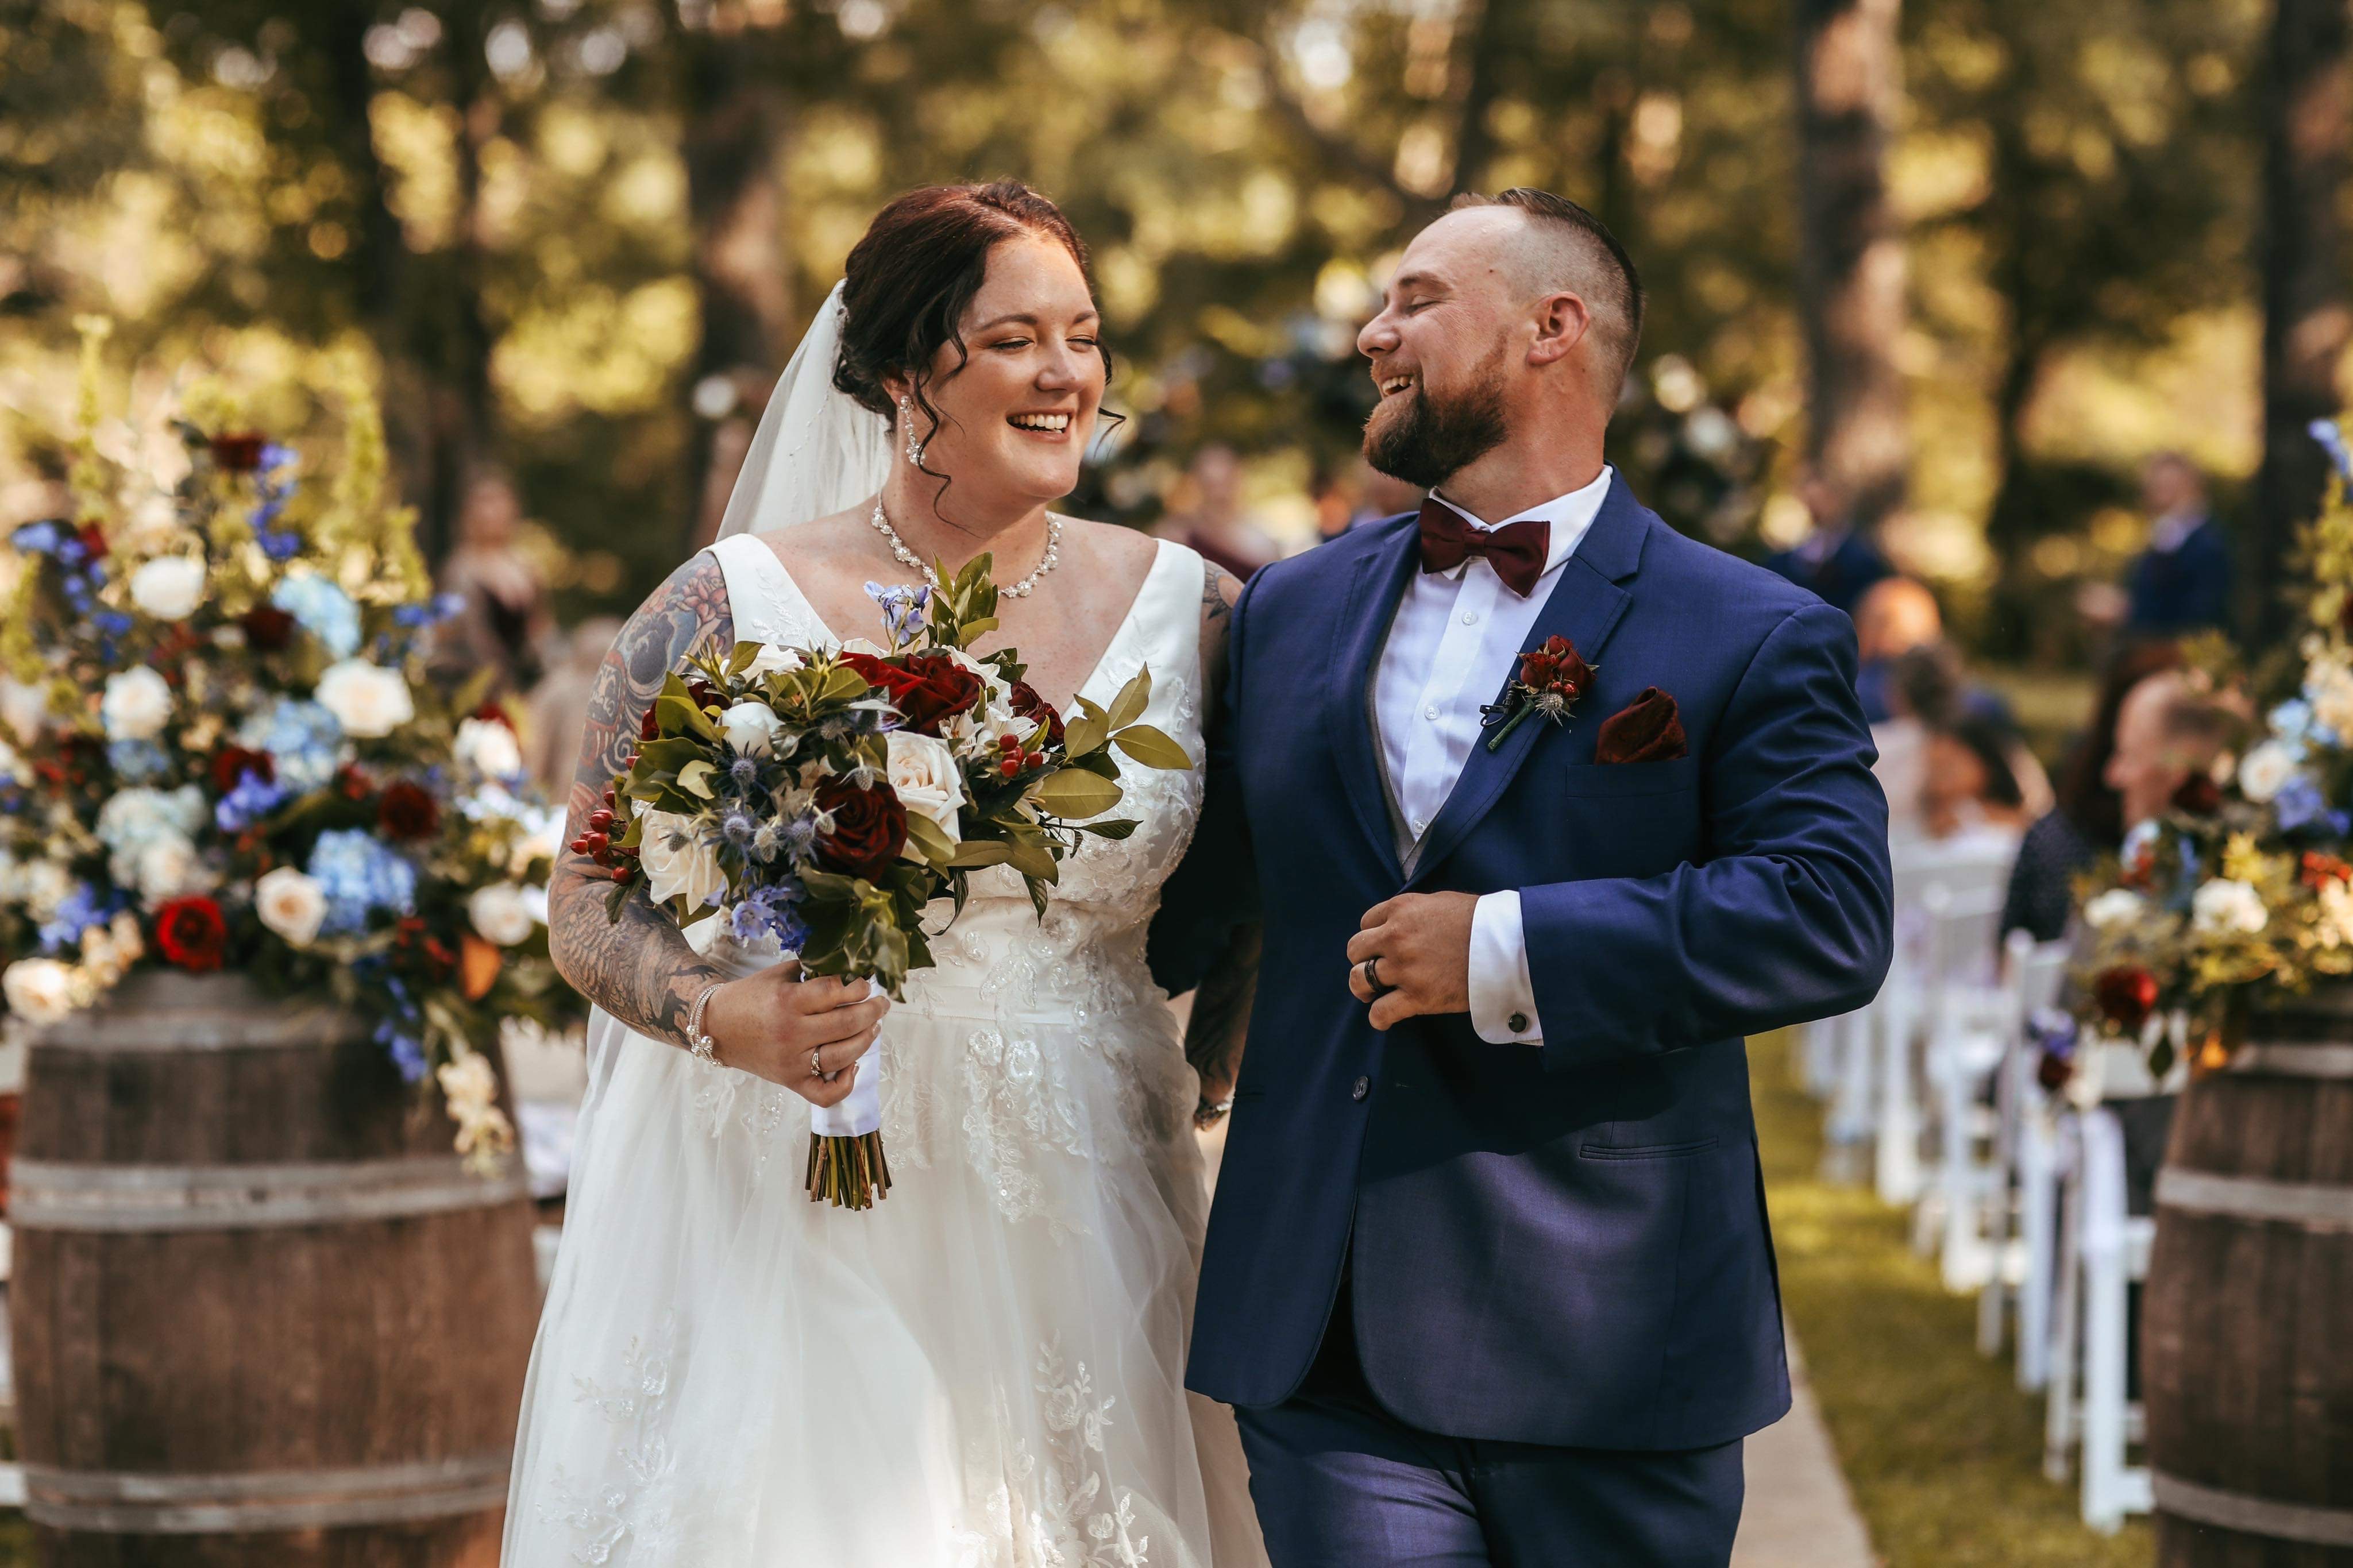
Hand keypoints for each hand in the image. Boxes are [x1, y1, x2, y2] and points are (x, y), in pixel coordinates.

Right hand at [701, 962, 889, 1108]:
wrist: (716, 1027)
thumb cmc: (751, 997)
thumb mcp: (780, 975)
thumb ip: (813, 971)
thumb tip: (851, 968)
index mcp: (788, 1001)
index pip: (835, 992)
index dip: (858, 987)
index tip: (866, 984)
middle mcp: (791, 1033)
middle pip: (846, 1023)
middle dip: (873, 1011)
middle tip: (882, 1004)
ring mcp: (791, 1061)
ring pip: (843, 1056)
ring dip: (867, 1040)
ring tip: (873, 1027)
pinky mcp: (790, 1081)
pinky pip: (825, 1094)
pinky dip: (845, 1083)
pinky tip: (853, 1065)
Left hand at [1345, 892, 1475, 1030]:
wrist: (1507, 944)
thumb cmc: (1480, 921)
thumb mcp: (1441, 901)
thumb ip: (1415, 911)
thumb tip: (1406, 922)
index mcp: (1401, 909)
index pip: (1366, 922)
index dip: (1373, 935)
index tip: (1381, 945)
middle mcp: (1395, 936)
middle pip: (1355, 950)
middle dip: (1362, 960)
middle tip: (1374, 968)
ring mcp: (1404, 968)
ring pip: (1359, 980)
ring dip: (1363, 988)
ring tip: (1372, 994)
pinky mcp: (1418, 996)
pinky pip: (1381, 1012)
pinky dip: (1378, 1018)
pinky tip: (1383, 1018)